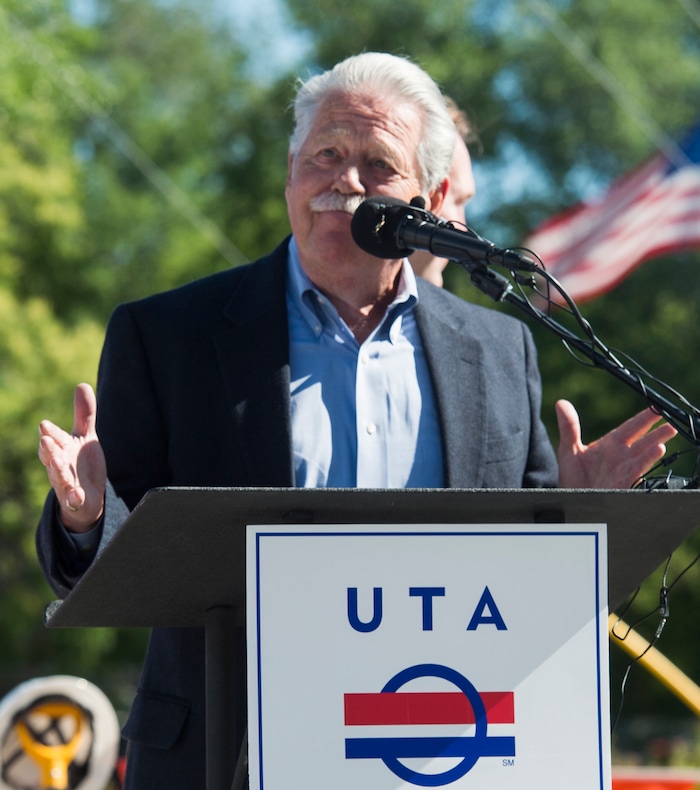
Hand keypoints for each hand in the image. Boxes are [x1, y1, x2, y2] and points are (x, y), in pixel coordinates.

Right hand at [38, 383, 105, 531]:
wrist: (86, 496)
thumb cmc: (81, 463)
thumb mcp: (85, 437)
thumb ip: (84, 414)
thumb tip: (82, 384)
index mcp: (62, 449)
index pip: (54, 439)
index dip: (50, 432)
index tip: (45, 424)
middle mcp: (60, 465)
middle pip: (51, 457)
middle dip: (48, 449)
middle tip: (46, 440)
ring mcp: (66, 484)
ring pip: (59, 477)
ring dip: (57, 471)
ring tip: (57, 463)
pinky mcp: (75, 500)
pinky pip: (72, 500)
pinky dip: (74, 498)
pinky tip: (76, 495)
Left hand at [555, 399, 677, 488]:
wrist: (570, 498)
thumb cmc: (572, 476)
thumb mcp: (569, 449)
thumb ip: (568, 427)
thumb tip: (561, 403)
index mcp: (611, 444)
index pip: (632, 427)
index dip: (645, 417)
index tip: (658, 407)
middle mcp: (622, 455)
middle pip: (644, 440)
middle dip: (658, 432)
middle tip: (671, 422)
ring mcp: (624, 469)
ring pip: (644, 456)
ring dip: (654, 448)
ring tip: (664, 439)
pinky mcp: (623, 482)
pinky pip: (637, 472)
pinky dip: (645, 463)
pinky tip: (655, 454)